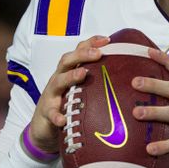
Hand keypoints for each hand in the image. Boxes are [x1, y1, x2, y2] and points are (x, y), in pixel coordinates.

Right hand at [29, 35, 109, 152]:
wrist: (43, 127)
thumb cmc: (66, 104)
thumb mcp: (80, 90)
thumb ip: (96, 81)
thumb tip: (125, 75)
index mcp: (69, 71)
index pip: (78, 51)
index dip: (91, 43)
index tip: (108, 40)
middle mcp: (59, 79)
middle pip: (67, 61)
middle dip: (82, 54)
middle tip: (98, 53)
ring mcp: (51, 95)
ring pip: (58, 81)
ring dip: (71, 76)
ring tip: (83, 73)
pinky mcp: (46, 113)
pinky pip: (51, 113)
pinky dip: (57, 116)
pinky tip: (63, 120)